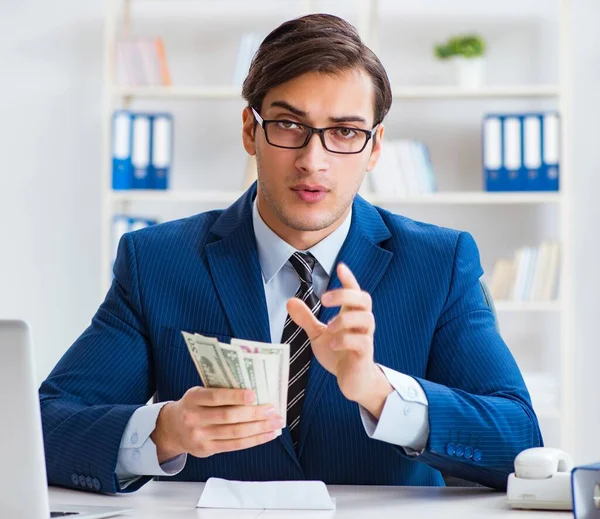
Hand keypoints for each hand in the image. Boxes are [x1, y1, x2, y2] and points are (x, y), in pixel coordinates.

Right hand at [151, 387, 282, 462]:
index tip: (254, 395)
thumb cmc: (193, 406)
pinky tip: (266, 434)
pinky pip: (235, 445)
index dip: (235, 396)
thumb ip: (219, 391)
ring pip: (234, 432)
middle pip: (228, 417)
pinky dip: (253, 440)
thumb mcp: (199, 393)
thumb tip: (253, 391)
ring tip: (275, 423)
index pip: (216, 397)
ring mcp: (200, 436)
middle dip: (254, 413)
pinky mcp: (207, 450)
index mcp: (193, 398)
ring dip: (259, 428)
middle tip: (272, 409)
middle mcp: (194, 418)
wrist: (171, 429)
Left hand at [286, 263, 392, 417]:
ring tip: (329, 328)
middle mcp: (362, 323)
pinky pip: (362, 342)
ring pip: (366, 318)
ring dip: (344, 319)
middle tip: (324, 299)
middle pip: (364, 299)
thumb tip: (290, 301)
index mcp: (351, 315)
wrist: (354, 381)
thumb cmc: (340, 354)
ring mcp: (366, 338)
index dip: (349, 279)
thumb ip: (307, 319)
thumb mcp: (319, 334)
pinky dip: (345, 340)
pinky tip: (332, 345)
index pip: (355, 291)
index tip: (340, 266)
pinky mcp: (365, 354)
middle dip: (345, 294)